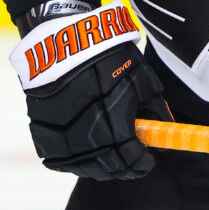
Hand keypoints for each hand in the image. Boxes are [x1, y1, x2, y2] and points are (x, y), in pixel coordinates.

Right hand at [25, 41, 171, 179]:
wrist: (65, 41)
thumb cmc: (110, 57)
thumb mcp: (142, 79)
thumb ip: (155, 108)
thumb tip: (167, 127)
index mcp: (114, 128)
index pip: (130, 160)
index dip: (141, 163)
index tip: (147, 160)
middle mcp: (87, 140)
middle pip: (107, 168)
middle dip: (123, 168)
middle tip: (131, 163)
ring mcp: (61, 139)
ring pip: (82, 167)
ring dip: (99, 166)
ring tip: (109, 158)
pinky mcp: (41, 133)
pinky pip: (58, 159)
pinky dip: (73, 160)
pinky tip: (84, 153)